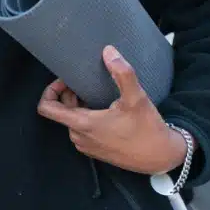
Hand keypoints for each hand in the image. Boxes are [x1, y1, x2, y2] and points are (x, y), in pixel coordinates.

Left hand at [37, 45, 188, 173]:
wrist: (163, 157)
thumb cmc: (148, 129)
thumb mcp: (136, 98)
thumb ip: (122, 73)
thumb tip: (108, 51)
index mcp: (82, 124)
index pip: (46, 108)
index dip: (50, 90)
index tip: (65, 80)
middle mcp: (79, 137)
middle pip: (61, 110)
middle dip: (69, 94)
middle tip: (85, 83)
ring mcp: (86, 146)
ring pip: (72, 120)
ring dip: (78, 106)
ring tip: (95, 95)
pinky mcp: (96, 151)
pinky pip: (82, 130)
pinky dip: (87, 118)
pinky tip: (104, 111)